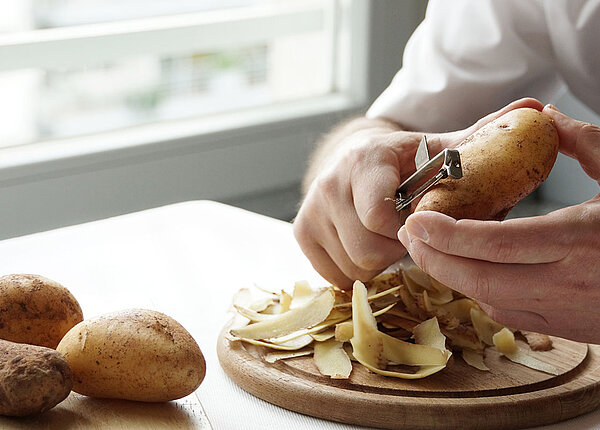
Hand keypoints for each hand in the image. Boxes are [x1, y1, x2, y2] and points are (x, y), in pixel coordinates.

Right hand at [294, 98, 543, 288]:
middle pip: (366, 249)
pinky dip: (356, 270)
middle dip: (396, 250)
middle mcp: (328, 184)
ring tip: (390, 239)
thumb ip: (482, 136)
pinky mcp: (301, 231)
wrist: (354, 158)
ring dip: (379, 262)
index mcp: (365, 161)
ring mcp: (310, 210)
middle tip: (409, 234)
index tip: (423, 224)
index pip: (379, 216)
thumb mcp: (439, 147)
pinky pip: (333, 274)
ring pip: (351, 266)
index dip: (408, 232)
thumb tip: (537, 108)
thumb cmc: (406, 160)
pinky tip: (369, 248)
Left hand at [399, 104, 599, 343]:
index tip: (414, 220)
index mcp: (581, 240)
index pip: (494, 244)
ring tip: (430, 249)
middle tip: (409, 234)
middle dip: (433, 258)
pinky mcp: (570, 327)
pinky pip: (509, 313)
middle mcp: (568, 282)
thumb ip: (586, 141)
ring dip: (452, 276)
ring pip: (488, 300)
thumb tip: (544, 115)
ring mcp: (568, 311)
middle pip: (478, 279)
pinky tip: (470, 269)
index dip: (447, 235)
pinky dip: (480, 291)